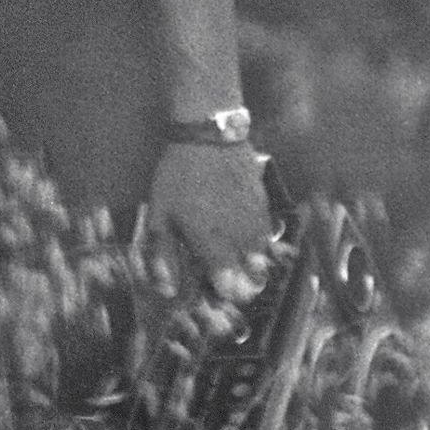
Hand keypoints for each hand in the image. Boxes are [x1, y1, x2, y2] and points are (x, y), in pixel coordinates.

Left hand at [138, 141, 274, 302]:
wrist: (209, 136)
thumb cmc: (179, 176)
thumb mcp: (161, 215)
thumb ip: (164, 256)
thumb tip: (166, 291)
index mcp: (214, 247)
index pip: (230, 289)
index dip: (222, 293)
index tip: (212, 288)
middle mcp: (241, 242)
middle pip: (252, 280)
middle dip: (241, 284)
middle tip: (225, 275)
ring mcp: (257, 224)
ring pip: (263, 260)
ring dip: (252, 265)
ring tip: (236, 259)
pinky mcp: (265, 207)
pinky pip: (268, 236)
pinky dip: (259, 242)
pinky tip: (245, 236)